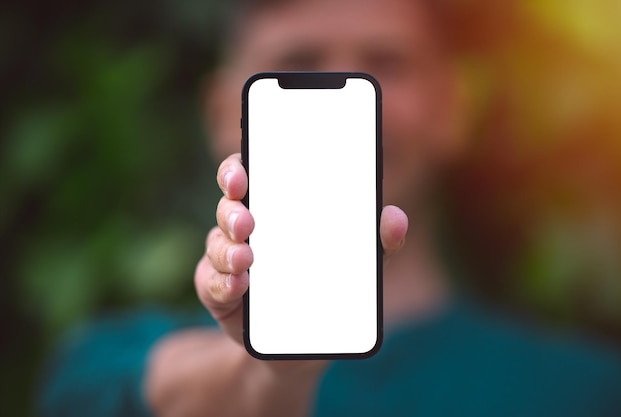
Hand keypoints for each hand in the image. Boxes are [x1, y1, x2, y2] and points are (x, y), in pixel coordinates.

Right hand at [195, 153, 408, 344]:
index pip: (248, 175)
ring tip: (246, 258)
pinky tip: (239, 284)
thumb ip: (376, 241)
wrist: (303, 342)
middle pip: (228, 205)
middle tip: (247, 221)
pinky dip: (225, 283)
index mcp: (274, 208)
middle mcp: (245, 227)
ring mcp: (228, 258)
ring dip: (228, 249)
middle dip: (232, 210)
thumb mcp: (357, 264)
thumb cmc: (327, 287)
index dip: (238, 169)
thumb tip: (395, 218)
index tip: (243, 174)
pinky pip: (213, 284)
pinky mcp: (218, 290)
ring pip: (218, 243)